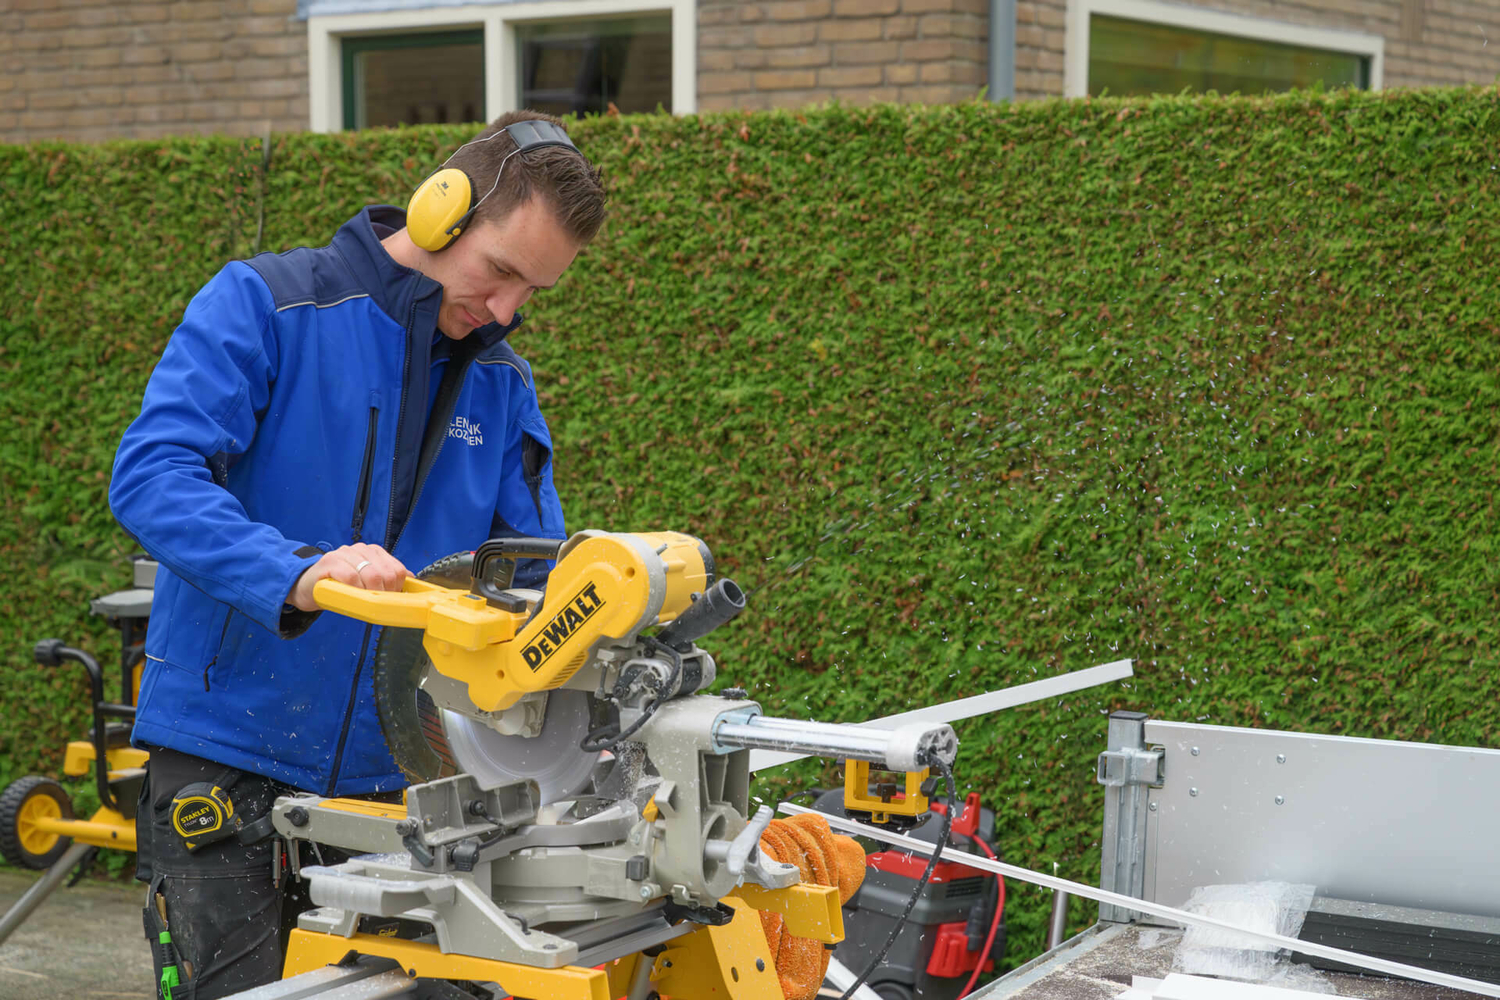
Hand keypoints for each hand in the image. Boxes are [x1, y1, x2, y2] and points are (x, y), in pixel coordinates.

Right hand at [288, 543, 409, 611]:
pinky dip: (355, 589)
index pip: (396, 568)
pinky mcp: (329, 562)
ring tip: (363, 601)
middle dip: (385, 592)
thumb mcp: (365, 581)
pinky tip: (352, 595)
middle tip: (376, 603)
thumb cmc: (338, 585)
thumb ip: (385, 578)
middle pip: (385, 572)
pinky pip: (350, 576)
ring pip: (370, 573)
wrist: (307, 587)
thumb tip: (410, 579)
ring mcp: (343, 554)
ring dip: (370, 592)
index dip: (397, 587)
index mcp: (372, 552)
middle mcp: (359, 550)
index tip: (389, 599)